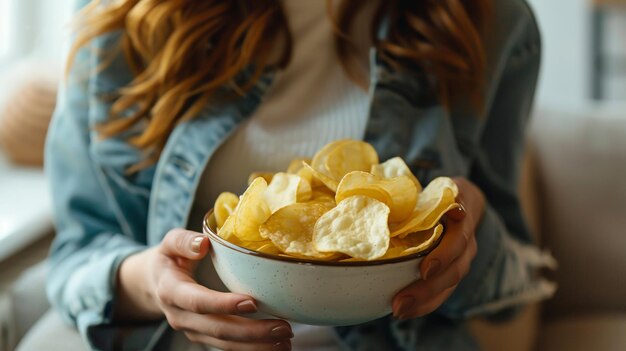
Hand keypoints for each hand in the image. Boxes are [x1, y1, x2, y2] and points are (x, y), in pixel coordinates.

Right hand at [116, 229, 292, 349]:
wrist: (154, 283)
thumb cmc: (169, 259)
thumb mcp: (170, 243)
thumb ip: (184, 241)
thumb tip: (203, 243)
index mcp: (171, 291)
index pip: (198, 302)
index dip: (224, 304)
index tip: (252, 302)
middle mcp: (181, 317)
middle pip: (218, 329)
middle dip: (251, 332)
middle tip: (283, 328)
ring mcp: (193, 330)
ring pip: (225, 343)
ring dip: (256, 345)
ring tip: (285, 341)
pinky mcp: (204, 336)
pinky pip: (228, 346)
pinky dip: (252, 348)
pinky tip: (275, 346)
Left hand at [391, 177, 484, 318]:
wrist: (463, 202)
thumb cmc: (437, 194)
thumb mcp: (429, 188)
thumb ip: (412, 195)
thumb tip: (367, 197)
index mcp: (461, 217)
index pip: (457, 239)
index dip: (443, 256)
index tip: (424, 270)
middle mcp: (466, 242)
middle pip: (453, 270)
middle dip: (426, 289)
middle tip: (399, 303)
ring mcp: (462, 260)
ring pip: (448, 286)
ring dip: (423, 301)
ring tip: (398, 311)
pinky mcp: (452, 273)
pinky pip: (442, 293)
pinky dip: (424, 304)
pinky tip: (403, 312)